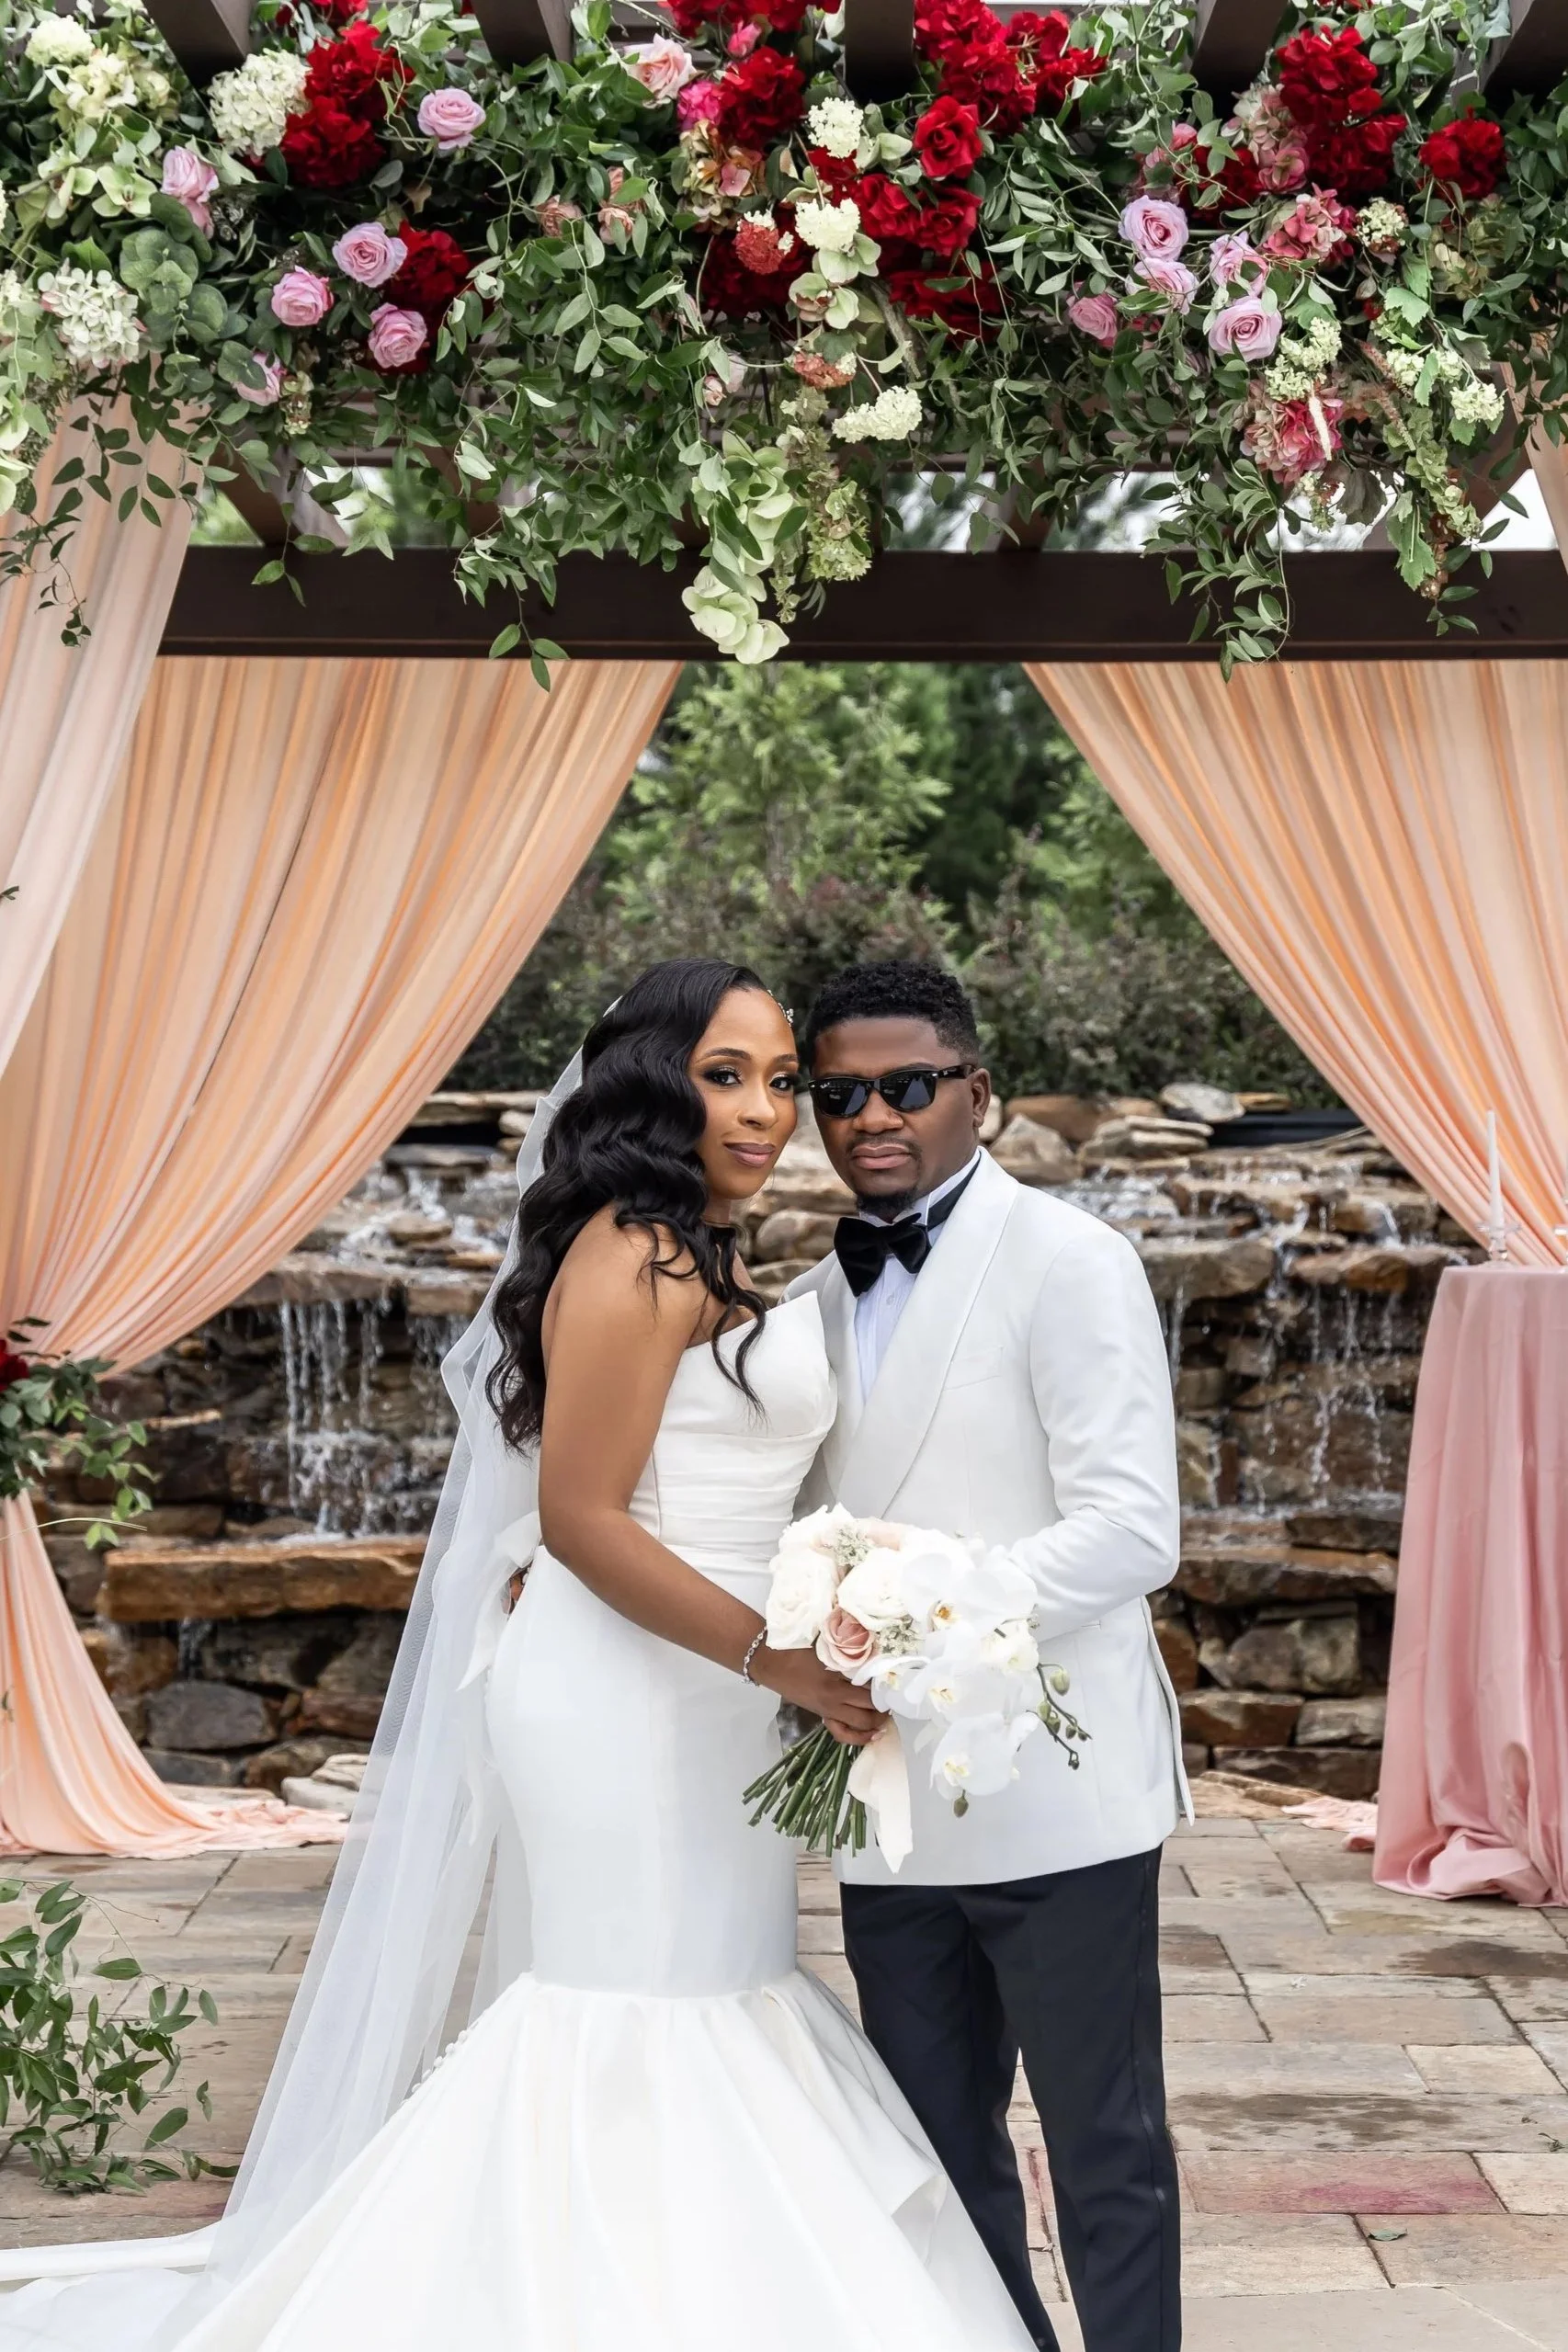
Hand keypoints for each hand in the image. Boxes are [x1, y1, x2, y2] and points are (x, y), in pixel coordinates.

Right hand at [753, 1644, 880, 1745]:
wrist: (771, 1662)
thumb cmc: (797, 1649)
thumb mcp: (826, 1649)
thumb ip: (849, 1657)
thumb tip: (873, 1660)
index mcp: (836, 1681)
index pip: (870, 1691)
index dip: (885, 1689)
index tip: (894, 1682)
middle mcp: (834, 1700)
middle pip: (869, 1711)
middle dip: (884, 1708)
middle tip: (892, 1698)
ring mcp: (827, 1710)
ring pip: (859, 1725)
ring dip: (876, 1722)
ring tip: (884, 1713)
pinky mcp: (821, 1715)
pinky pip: (843, 1733)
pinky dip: (858, 1736)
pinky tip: (871, 1733)